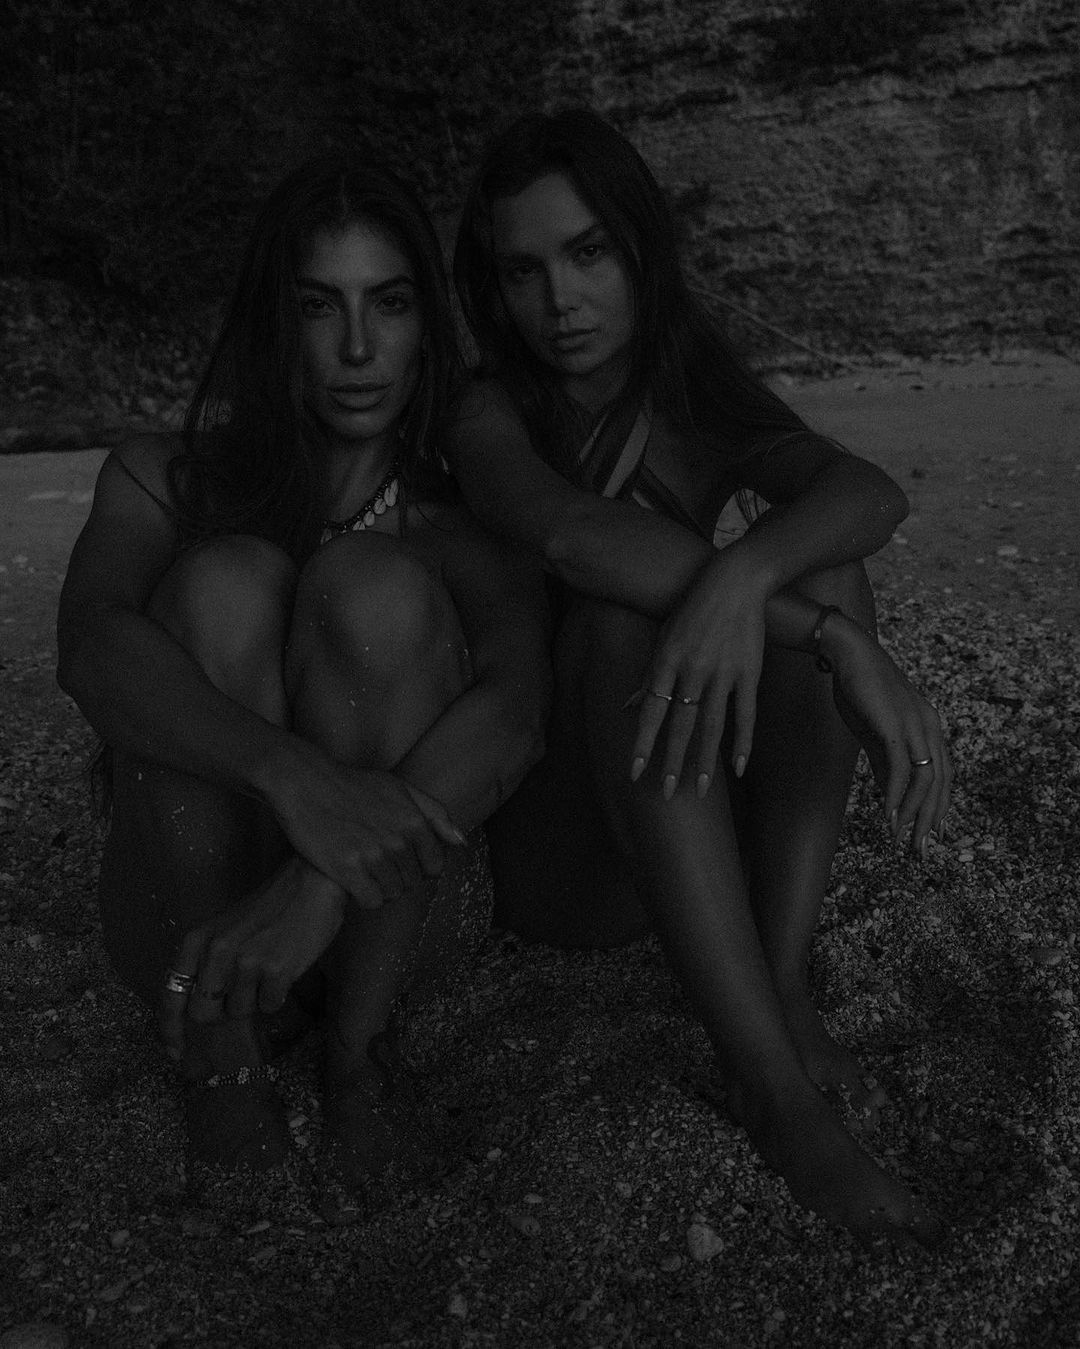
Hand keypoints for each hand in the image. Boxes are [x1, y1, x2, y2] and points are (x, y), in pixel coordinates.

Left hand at [159, 857, 348, 1060]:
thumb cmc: (268, 908)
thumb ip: (207, 962)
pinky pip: (269, 1006)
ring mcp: (246, 962)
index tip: (175, 1052)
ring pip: (239, 1011)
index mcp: (198, 940)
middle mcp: (217, 952)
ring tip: (268, 971)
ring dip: (253, 1000)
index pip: (172, 995)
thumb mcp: (224, 928)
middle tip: (239, 1002)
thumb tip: (197, 1008)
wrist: (310, 884)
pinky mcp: (276, 970)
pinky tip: (285, 969)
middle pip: (204, 1012)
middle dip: (219, 1016)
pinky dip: (276, 996)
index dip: (171, 1029)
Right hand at [270, 753, 464, 903]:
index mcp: (414, 821)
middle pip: (412, 882)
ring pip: (393, 894)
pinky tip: (354, 879)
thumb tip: (461, 841)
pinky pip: (371, 901)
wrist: (305, 783)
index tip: (401, 858)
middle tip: (375, 860)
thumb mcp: (400, 788)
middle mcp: (398, 839)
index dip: (419, 866)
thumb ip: (435, 813)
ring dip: (380, 887)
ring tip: (363, 868)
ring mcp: (373, 855)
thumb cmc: (353, 785)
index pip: (434, 867)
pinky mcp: (347, 868)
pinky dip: (365, 895)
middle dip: (399, 876)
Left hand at [630, 552, 767, 797]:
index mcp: (666, 661)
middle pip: (680, 724)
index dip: (642, 743)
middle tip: (666, 794)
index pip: (651, 712)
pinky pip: (746, 713)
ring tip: (698, 791)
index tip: (634, 772)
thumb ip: (649, 677)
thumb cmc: (693, 609)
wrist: (735, 581)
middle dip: (671, 762)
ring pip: (711, 725)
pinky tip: (737, 767)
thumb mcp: (663, 638)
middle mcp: (693, 670)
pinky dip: (742, 741)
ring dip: (704, 761)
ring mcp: (723, 672)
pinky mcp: (749, 672)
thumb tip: (628, 706)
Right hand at [827, 619, 951, 856]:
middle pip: (939, 784)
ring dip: (914, 814)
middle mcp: (929, 727)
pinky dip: (895, 796)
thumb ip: (885, 759)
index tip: (928, 835)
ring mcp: (915, 726)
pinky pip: (902, 769)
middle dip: (930, 821)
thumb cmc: (859, 688)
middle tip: (919, 851)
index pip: (942, 776)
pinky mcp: (895, 726)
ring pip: (925, 780)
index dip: (938, 808)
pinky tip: (888, 816)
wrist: (848, 652)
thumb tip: (889, 790)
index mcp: (928, 727)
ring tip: (902, 839)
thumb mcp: (875, 730)